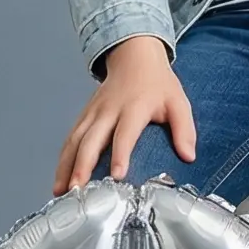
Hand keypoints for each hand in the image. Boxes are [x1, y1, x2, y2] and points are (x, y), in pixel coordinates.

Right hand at [53, 35, 196, 193]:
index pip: (125, 134)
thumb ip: (184, 130)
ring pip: (75, 141)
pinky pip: (70, 139)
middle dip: (82, 165)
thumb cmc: (157, 83)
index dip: (121, 154)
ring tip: (61, 192)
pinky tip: (59, 180)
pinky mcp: (84, 116)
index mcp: (133, 108)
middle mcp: (108, 111)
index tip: (117, 175)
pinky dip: (63, 160)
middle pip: (91, 139)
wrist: (134, 57)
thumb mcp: (178, 102)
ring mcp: (93, 113)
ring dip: (66, 166)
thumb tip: (189, 156)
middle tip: (76, 188)